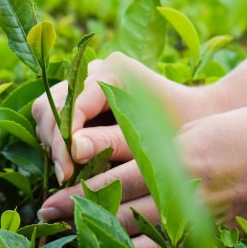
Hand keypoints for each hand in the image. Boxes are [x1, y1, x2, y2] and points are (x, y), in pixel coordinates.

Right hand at [32, 52, 212, 182]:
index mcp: (113, 70)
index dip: (65, 139)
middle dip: (54, 142)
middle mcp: (95, 72)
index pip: (72, 104)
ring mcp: (87, 84)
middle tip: (66, 177)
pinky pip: (57, 119)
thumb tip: (74, 150)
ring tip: (69, 174)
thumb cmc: (181, 127)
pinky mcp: (84, 101)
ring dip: (54, 143)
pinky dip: (60, 142)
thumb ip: (111, 142)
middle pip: (50, 104)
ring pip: (48, 111)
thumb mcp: (147, 139)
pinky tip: (74, 165)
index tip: (68, 172)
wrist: (198, 119)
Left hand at [40, 104, 246, 247]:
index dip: (77, 195)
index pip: (113, 181)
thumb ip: (158, 150)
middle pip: (119, 210)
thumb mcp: (196, 131)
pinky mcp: (220, 234)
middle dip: (79, 219)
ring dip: (102, 246)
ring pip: (140, 237)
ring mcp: (203, 217)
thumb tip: (119, 171)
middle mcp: (183, 190)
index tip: (49, 202)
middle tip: (47, 225)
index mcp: (173, 157)